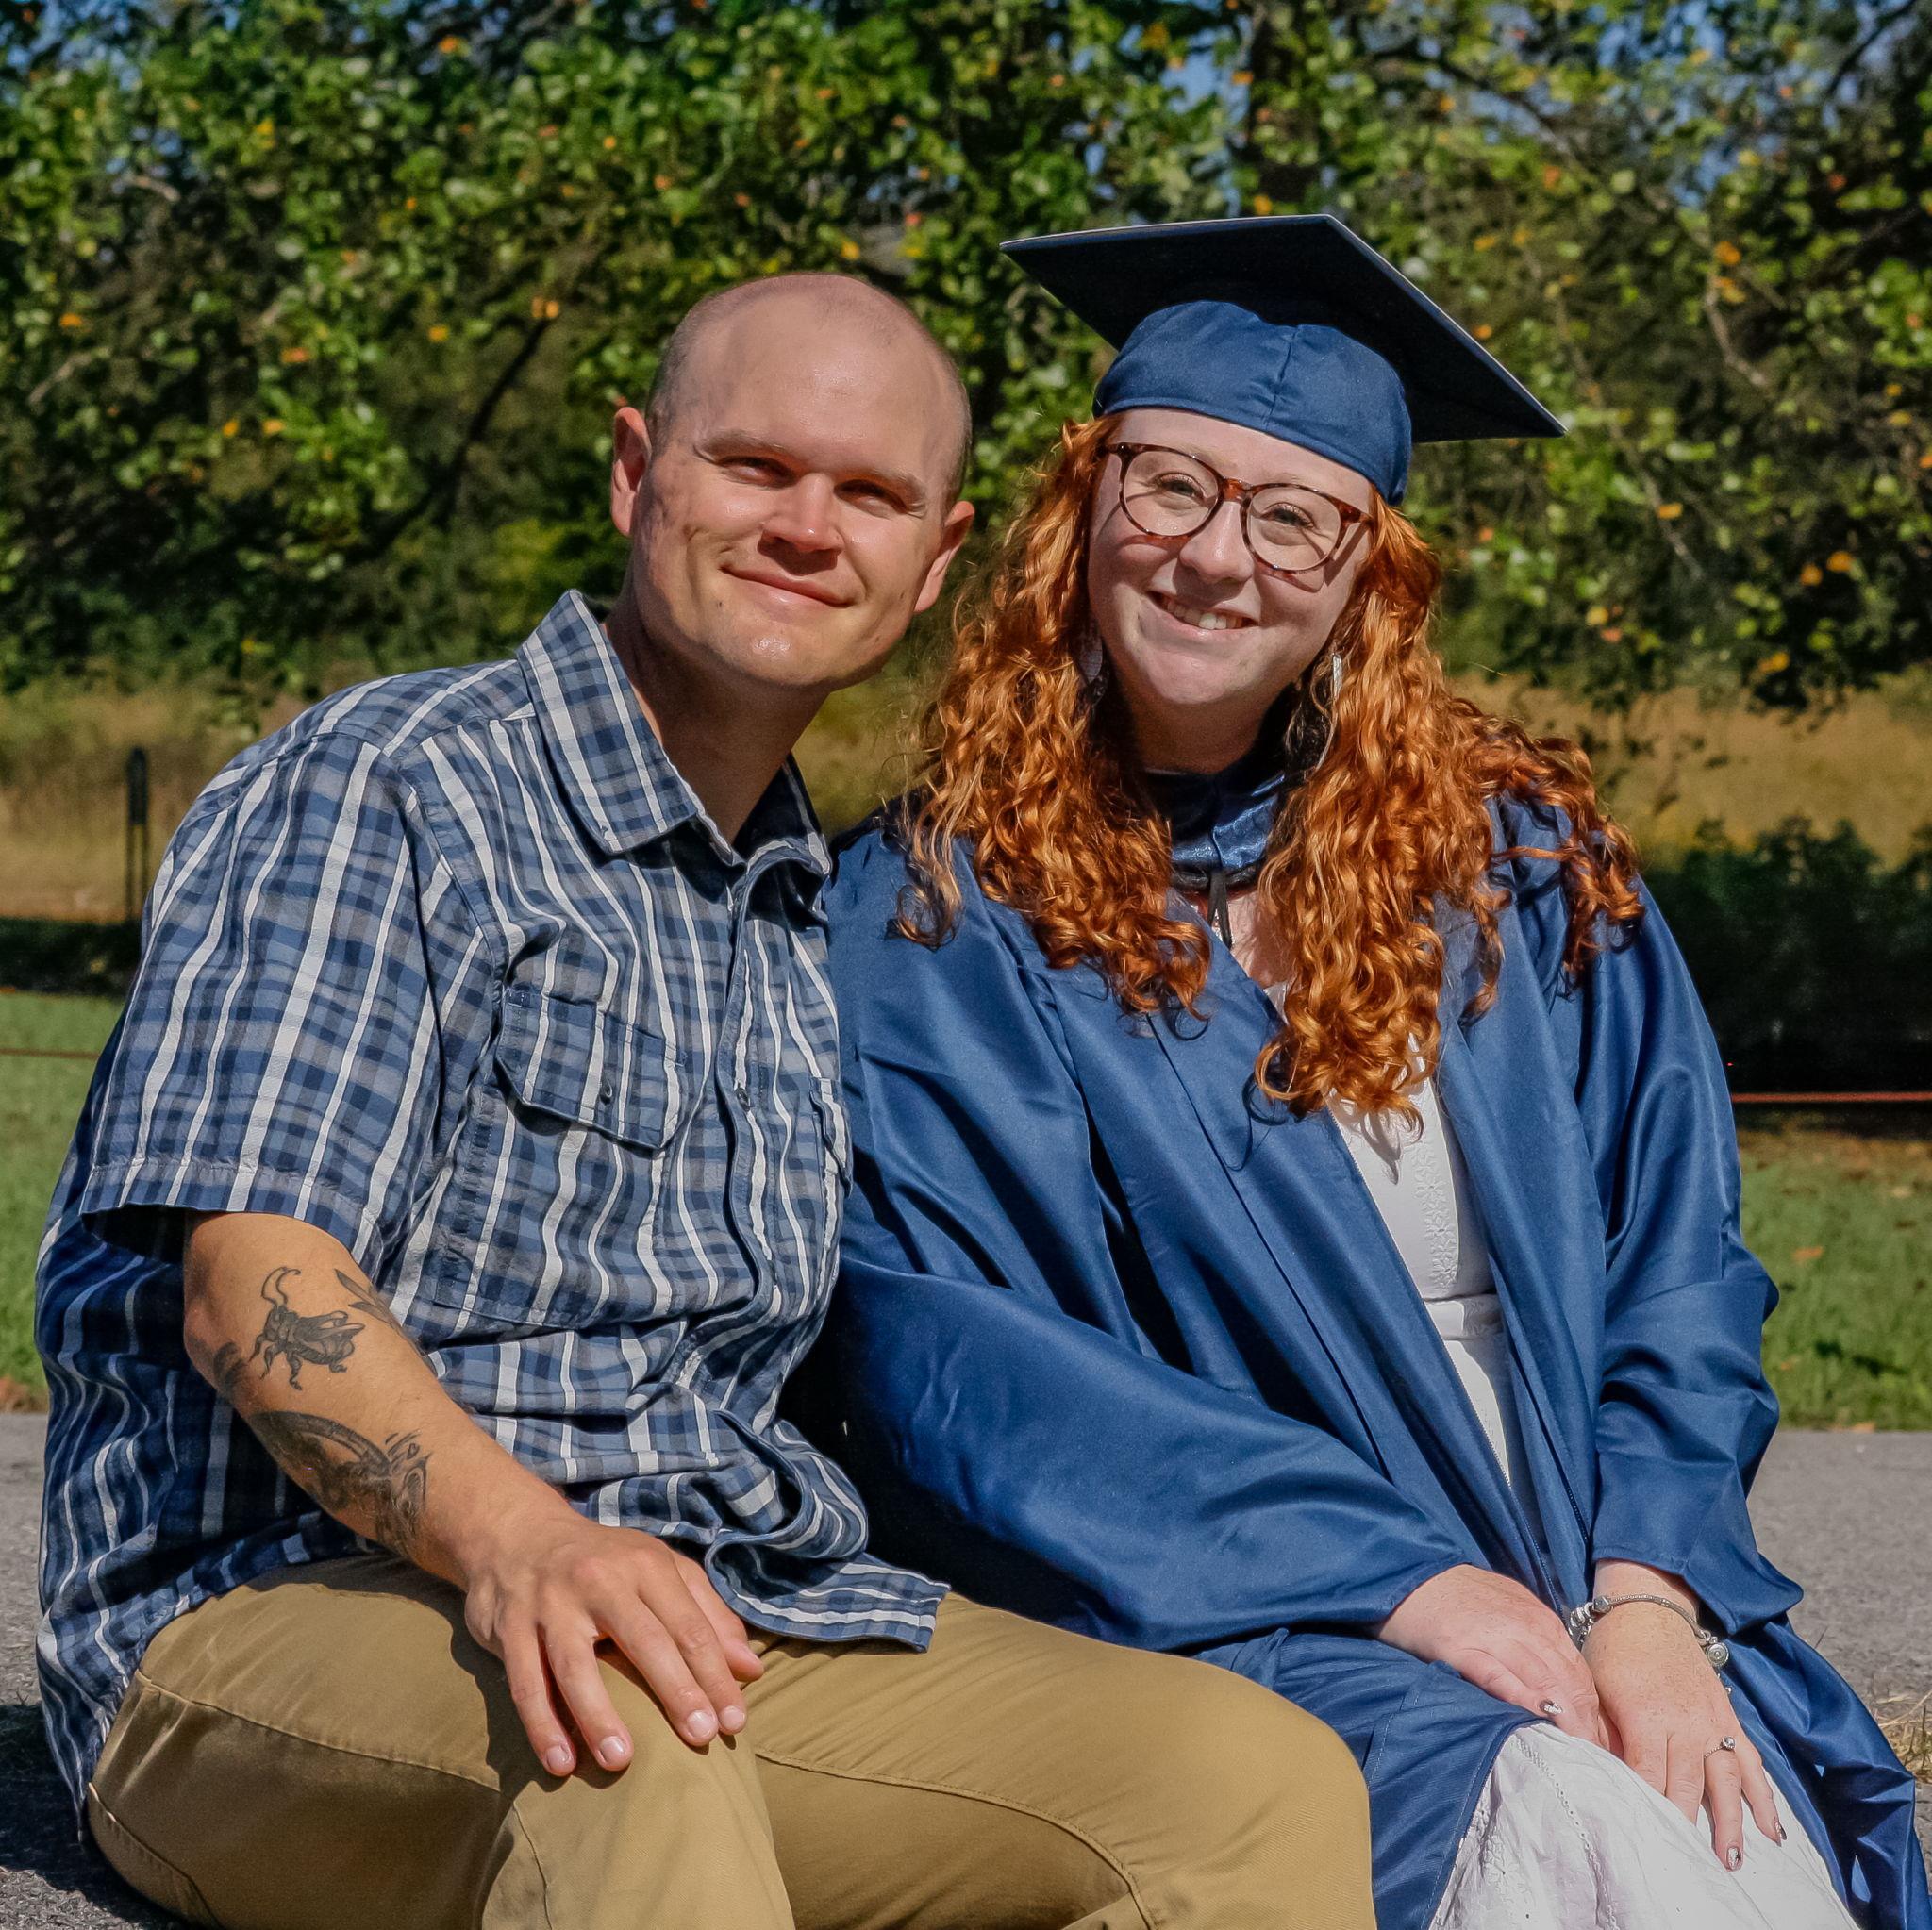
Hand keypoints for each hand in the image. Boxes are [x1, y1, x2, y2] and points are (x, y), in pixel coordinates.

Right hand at [457, 1495, 764, 1777]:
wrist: (519, 1533)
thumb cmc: (606, 1562)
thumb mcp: (661, 1569)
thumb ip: (707, 1615)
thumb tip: (752, 1670)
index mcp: (645, 1565)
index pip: (688, 1625)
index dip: (714, 1673)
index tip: (734, 1722)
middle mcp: (600, 1580)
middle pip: (643, 1640)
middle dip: (675, 1690)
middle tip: (700, 1737)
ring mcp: (551, 1604)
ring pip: (576, 1665)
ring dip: (598, 1715)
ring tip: (621, 1762)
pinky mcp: (510, 1627)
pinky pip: (526, 1681)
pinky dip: (542, 1724)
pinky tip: (560, 1762)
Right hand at [1377, 1564, 1608, 1748]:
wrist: (1409, 1574)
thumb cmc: (1459, 1595)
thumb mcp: (1509, 1607)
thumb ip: (1536, 1638)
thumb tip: (1563, 1680)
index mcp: (1539, 1619)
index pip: (1580, 1674)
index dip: (1595, 1714)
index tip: (1602, 1745)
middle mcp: (1525, 1626)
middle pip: (1570, 1683)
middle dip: (1588, 1727)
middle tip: (1596, 1762)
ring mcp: (1494, 1637)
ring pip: (1545, 1683)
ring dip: (1566, 1723)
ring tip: (1577, 1757)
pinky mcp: (1462, 1648)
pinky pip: (1501, 1678)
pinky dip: (1525, 1702)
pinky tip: (1538, 1723)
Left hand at [1584, 1598, 1783, 1866]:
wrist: (1647, 1609)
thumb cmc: (1613, 1648)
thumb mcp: (1594, 1685)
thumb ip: (1601, 1732)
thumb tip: (1602, 1776)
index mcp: (1646, 1715)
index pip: (1649, 1775)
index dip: (1648, 1808)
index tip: (1647, 1840)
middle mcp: (1686, 1722)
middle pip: (1688, 1786)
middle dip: (1688, 1828)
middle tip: (1687, 1866)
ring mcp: (1712, 1720)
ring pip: (1727, 1781)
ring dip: (1732, 1824)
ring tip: (1733, 1862)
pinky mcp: (1728, 1717)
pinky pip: (1750, 1761)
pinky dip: (1764, 1796)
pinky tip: (1773, 1830)